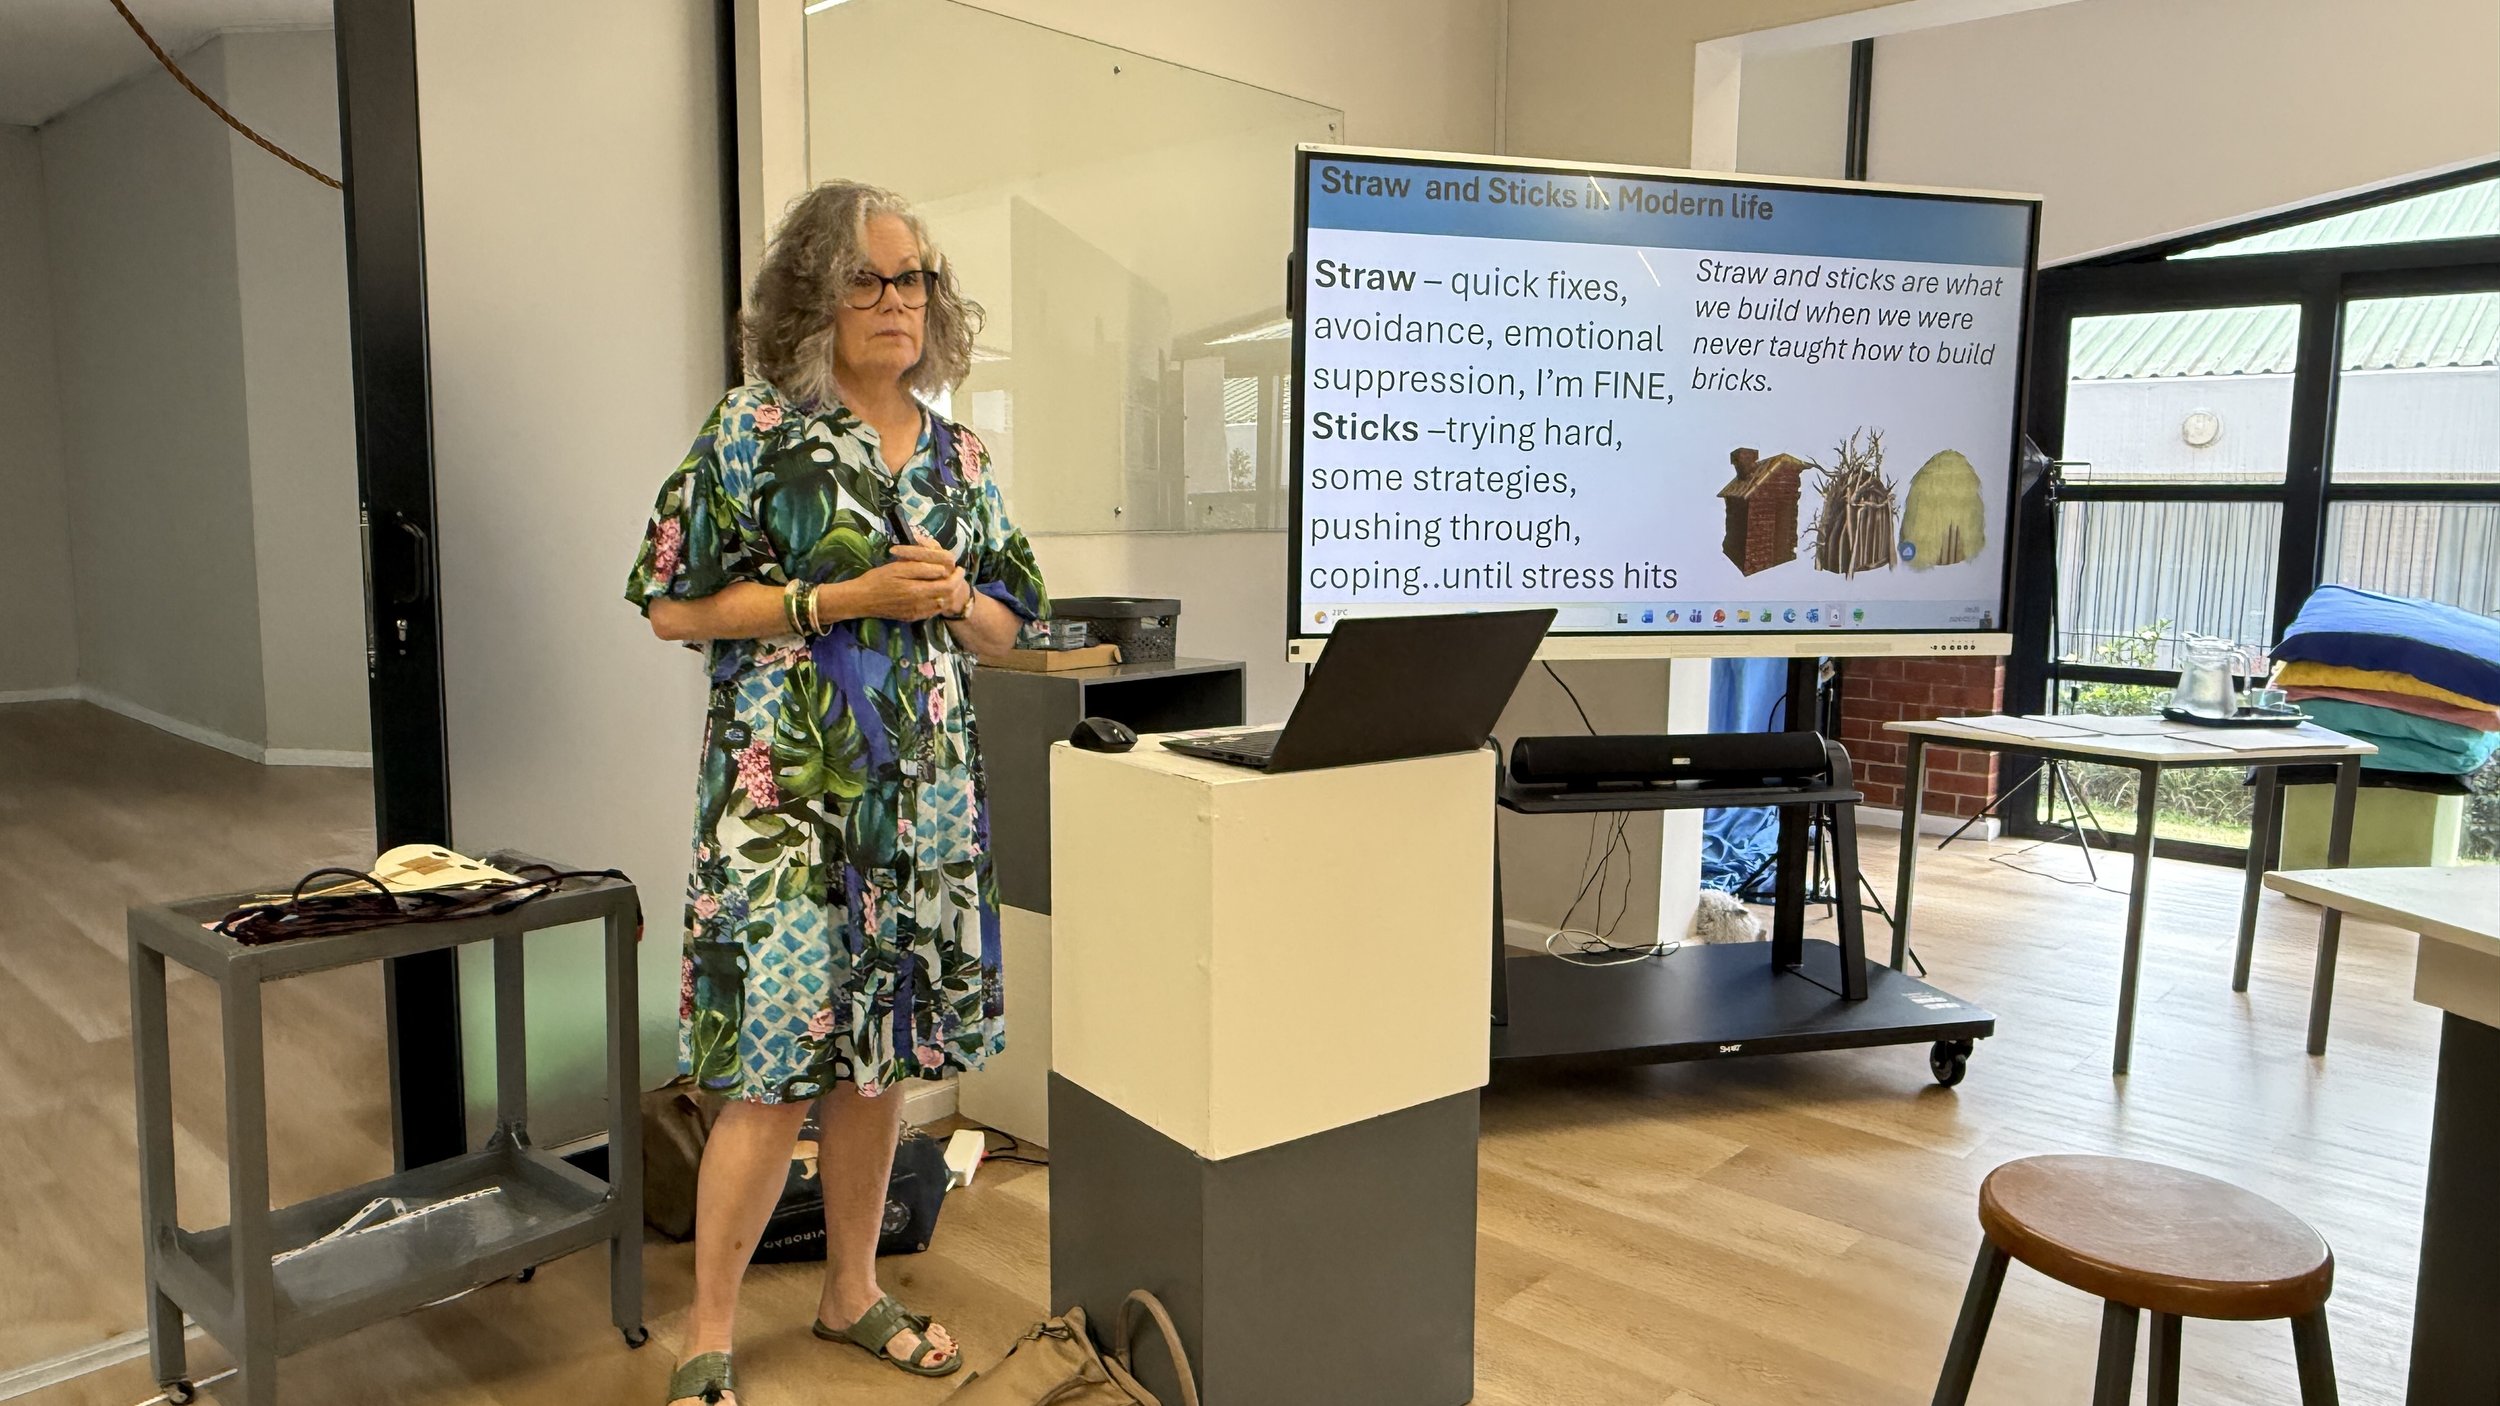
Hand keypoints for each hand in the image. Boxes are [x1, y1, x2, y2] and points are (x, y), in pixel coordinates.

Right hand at [841, 548, 963, 621]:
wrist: (861, 600)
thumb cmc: (877, 579)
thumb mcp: (898, 568)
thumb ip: (921, 569)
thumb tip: (942, 569)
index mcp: (918, 591)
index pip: (948, 586)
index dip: (957, 577)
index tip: (959, 567)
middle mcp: (921, 605)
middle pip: (948, 597)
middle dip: (955, 585)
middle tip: (956, 574)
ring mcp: (916, 614)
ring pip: (941, 606)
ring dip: (948, 594)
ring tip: (947, 582)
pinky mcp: (911, 618)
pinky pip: (931, 612)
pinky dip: (937, 602)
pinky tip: (934, 593)